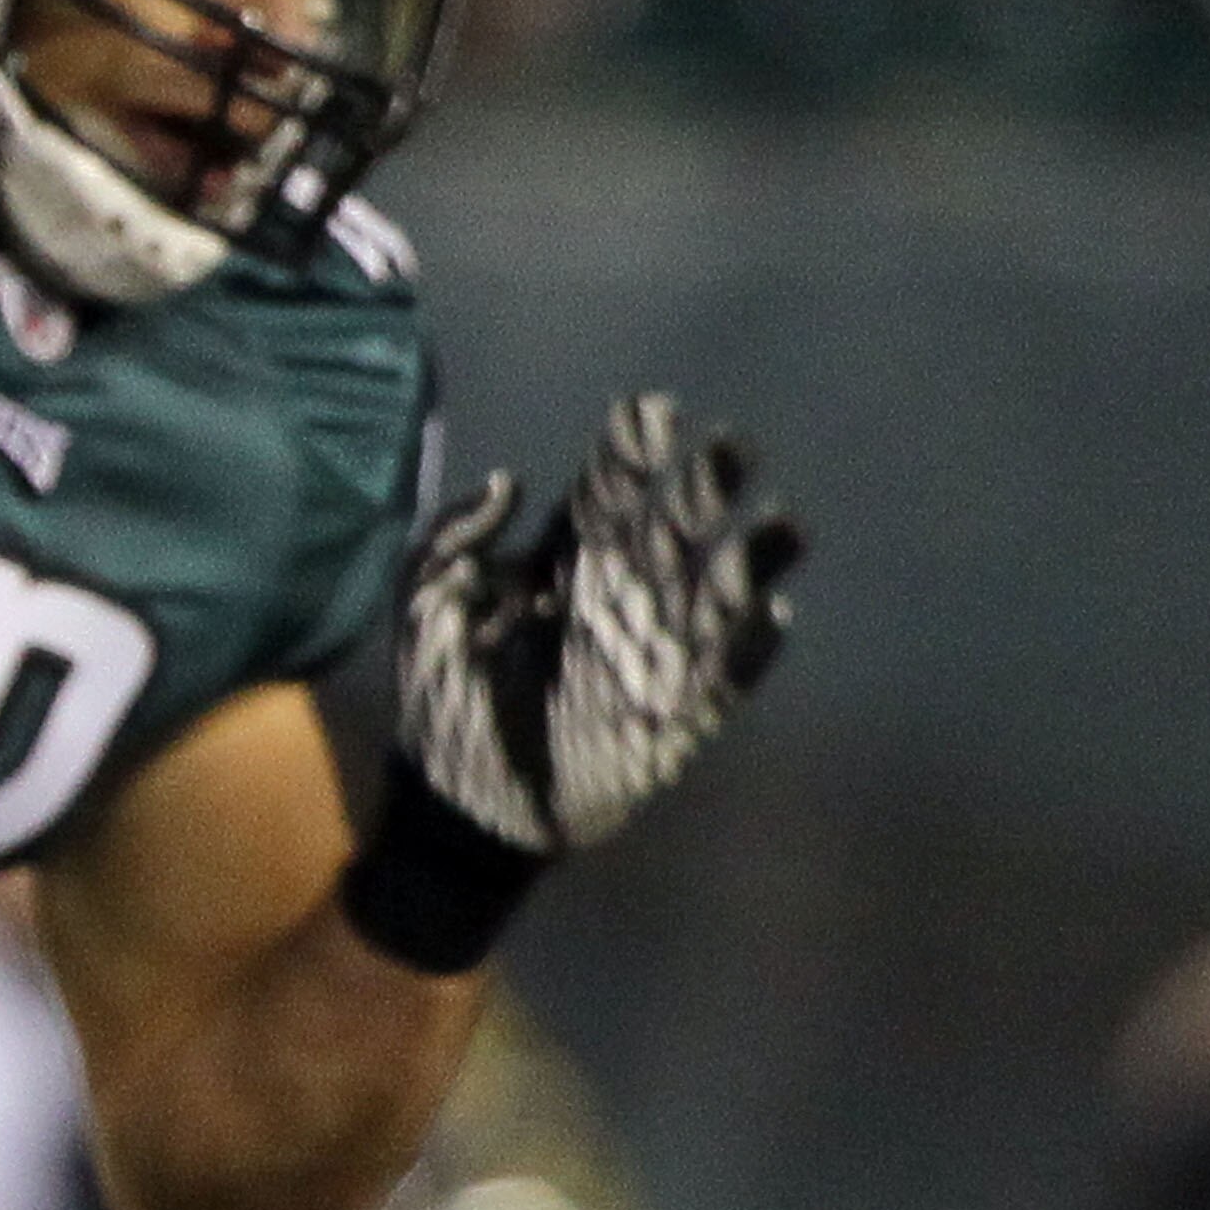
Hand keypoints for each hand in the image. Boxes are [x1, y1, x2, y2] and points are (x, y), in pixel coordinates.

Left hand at [398, 392, 803, 856]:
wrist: (455, 798)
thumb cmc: (439, 691)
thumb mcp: (425, 600)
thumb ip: (456, 534)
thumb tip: (513, 479)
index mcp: (563, 565)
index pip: (607, 497)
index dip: (631, 456)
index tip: (654, 411)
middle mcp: (618, 598)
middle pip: (671, 533)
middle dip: (702, 490)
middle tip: (733, 447)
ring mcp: (650, 656)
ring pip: (715, 597)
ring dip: (752, 561)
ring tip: (784, 522)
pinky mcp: (673, 719)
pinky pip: (724, 680)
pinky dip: (752, 650)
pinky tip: (774, 615)